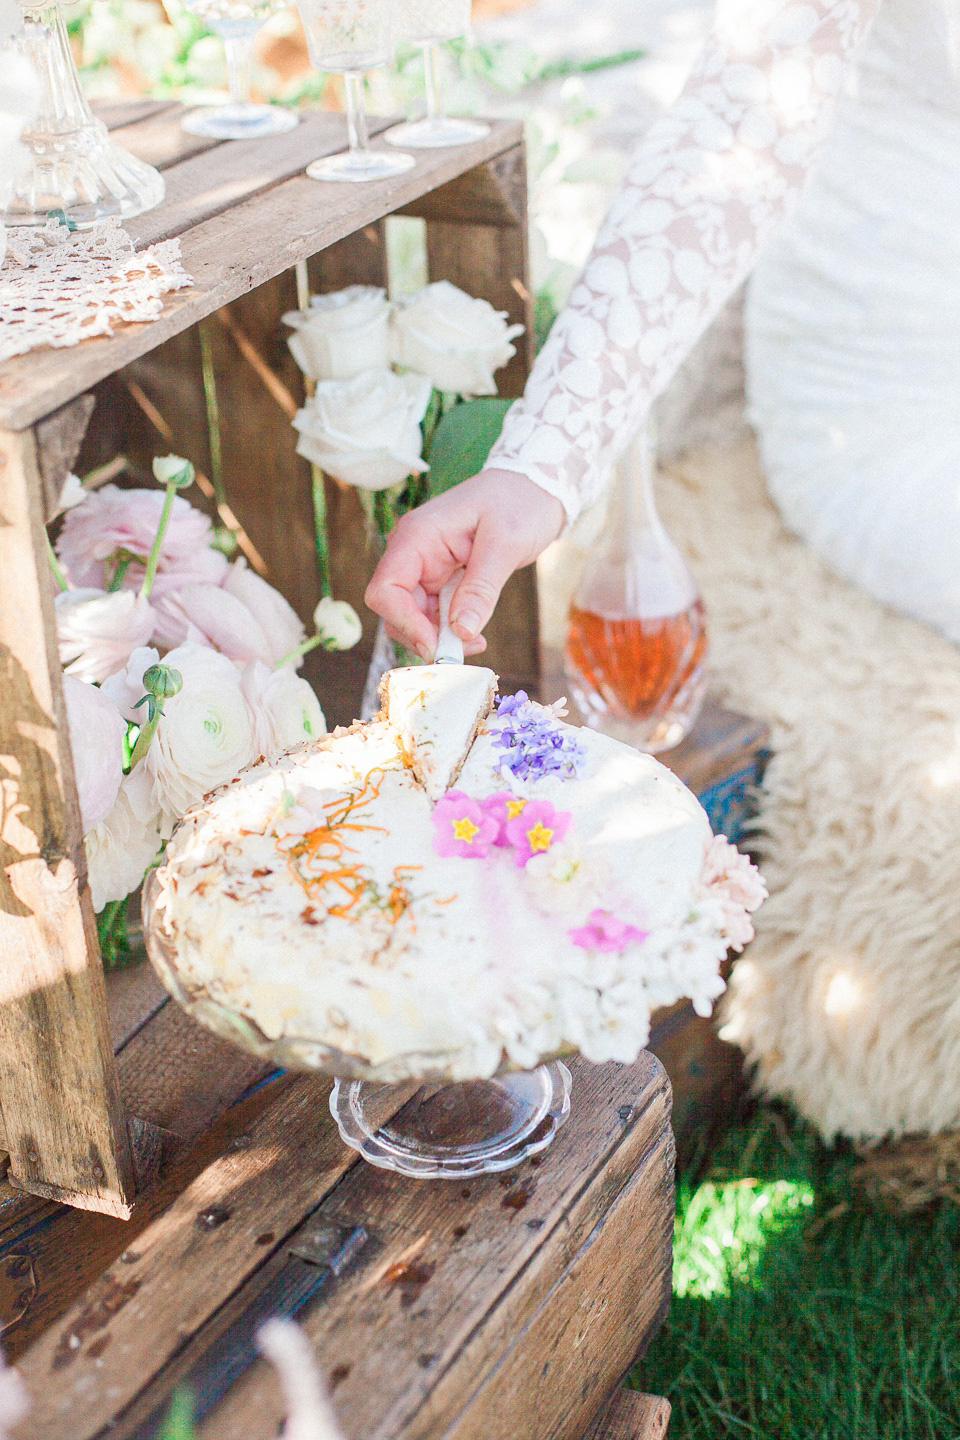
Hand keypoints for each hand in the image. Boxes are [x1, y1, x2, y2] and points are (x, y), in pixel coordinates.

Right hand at [365, 468, 565, 660]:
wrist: (534, 488)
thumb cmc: (519, 503)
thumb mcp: (505, 544)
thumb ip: (481, 588)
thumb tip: (461, 630)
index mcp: (417, 536)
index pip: (386, 590)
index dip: (404, 623)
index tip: (436, 646)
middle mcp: (413, 552)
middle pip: (395, 609)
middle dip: (422, 635)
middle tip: (461, 652)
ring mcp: (425, 567)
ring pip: (413, 617)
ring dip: (437, 637)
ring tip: (475, 642)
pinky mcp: (440, 579)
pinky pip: (433, 614)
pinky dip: (449, 630)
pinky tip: (474, 633)